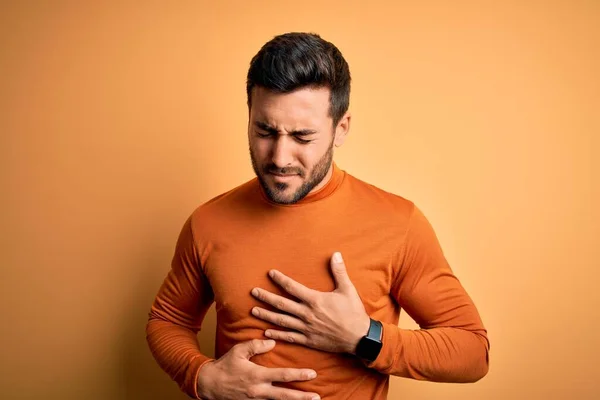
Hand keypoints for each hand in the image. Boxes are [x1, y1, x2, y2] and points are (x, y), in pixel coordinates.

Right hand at [197, 339, 319, 399]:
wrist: (209, 385)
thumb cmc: (225, 366)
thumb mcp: (238, 351)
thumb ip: (255, 346)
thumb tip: (273, 341)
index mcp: (257, 376)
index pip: (282, 376)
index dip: (299, 375)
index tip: (313, 373)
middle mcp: (258, 391)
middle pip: (285, 396)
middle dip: (302, 397)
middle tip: (317, 397)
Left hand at [250, 252, 369, 353]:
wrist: (359, 338)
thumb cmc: (354, 312)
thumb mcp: (347, 289)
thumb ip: (339, 272)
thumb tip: (336, 254)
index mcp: (315, 300)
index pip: (292, 287)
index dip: (280, 279)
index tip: (270, 273)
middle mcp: (307, 314)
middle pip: (282, 304)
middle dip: (266, 297)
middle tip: (253, 292)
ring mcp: (306, 328)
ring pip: (281, 321)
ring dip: (266, 315)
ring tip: (253, 311)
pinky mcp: (308, 340)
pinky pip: (289, 337)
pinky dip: (277, 335)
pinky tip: (266, 332)